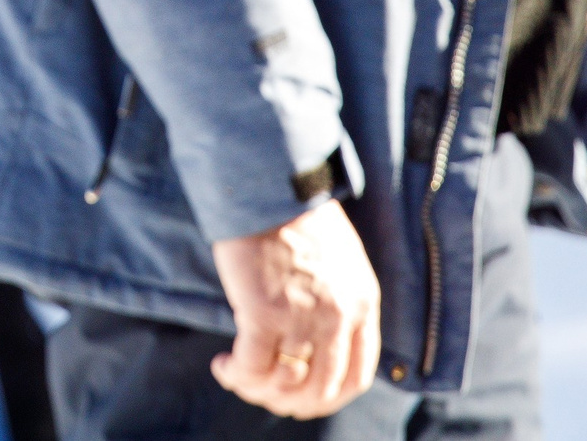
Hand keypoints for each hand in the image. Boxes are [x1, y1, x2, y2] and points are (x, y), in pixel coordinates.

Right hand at [208, 198, 380, 418]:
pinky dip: (236, 376)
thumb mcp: (337, 261)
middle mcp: (340, 316)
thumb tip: (313, 345)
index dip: (326, 397)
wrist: (264, 183)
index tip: (300, 395)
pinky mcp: (264, 312)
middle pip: (321, 390)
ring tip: (239, 375)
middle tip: (264, 391)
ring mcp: (304, 317)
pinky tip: (224, 365)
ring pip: (286, 386)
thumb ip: (338, 302)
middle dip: (290, 402)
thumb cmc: (292, 217)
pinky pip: (252, 368)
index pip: (356, 376)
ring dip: (259, 391)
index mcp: (362, 302)